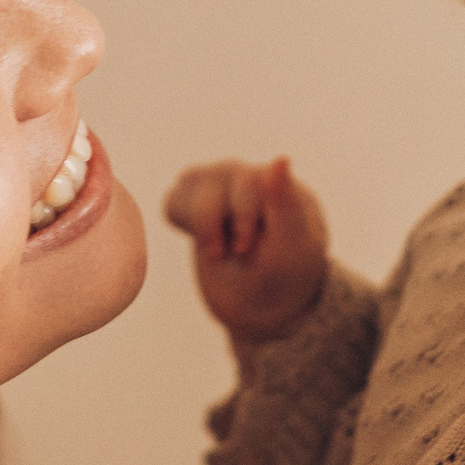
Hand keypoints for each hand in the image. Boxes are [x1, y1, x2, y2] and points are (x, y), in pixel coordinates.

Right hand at [162, 157, 330, 344]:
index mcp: (278, 181)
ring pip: (190, 191)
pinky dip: (183, 225)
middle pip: (215, 189)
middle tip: (241, 252)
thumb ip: (285, 203)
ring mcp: (217, 184)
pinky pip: (173, 202)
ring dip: (203, 229)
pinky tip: (207, 239)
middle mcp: (246, 174)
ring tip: (224, 249)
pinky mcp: (193, 200)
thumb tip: (280, 158)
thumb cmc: (287, 274)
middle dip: (222, 229)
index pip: (247, 184)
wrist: (264, 305)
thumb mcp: (292, 246)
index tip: (249, 246)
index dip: (243, 220)